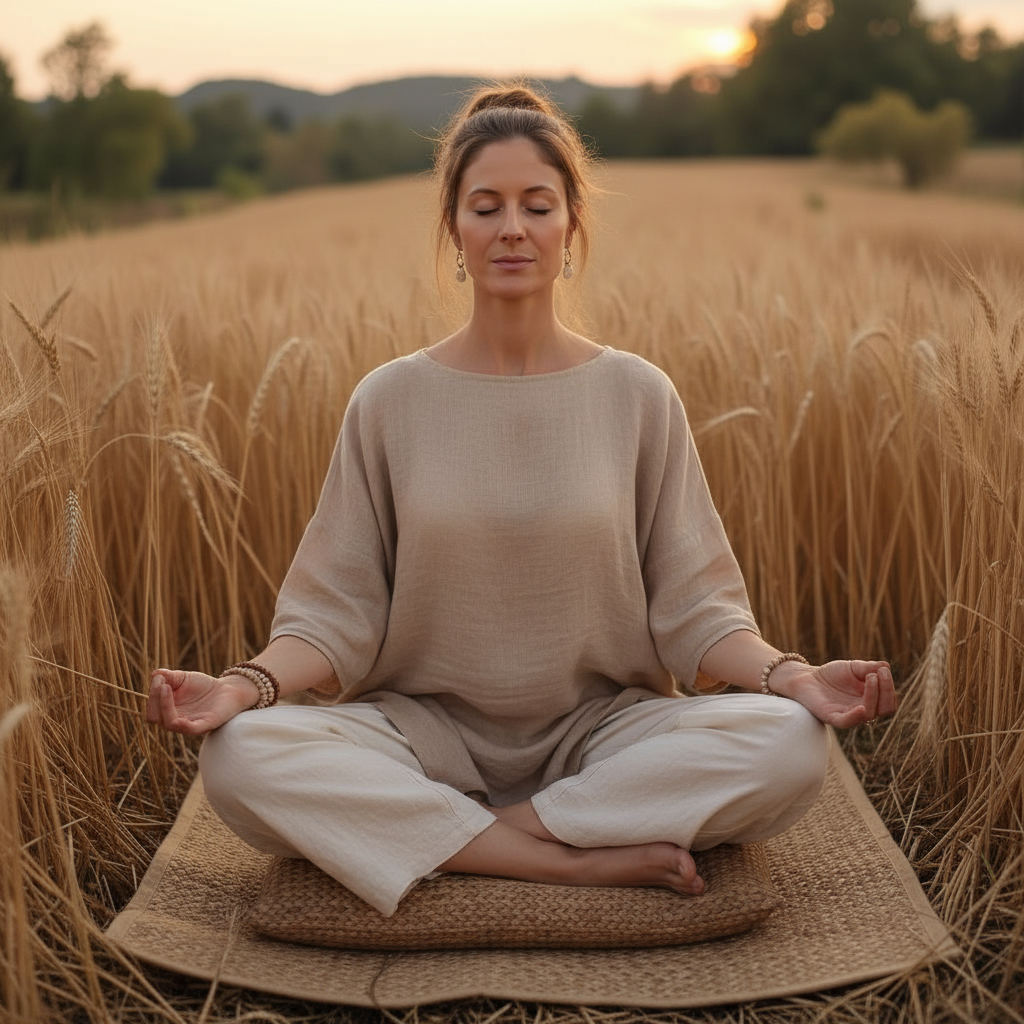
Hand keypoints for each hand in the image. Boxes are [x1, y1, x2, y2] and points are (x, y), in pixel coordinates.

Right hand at [146, 669, 257, 735]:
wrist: (228, 690)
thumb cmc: (203, 686)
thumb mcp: (184, 678)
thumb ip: (169, 676)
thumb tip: (154, 674)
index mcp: (167, 711)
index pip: (151, 709)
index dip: (151, 694)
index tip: (159, 678)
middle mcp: (175, 720)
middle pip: (154, 717)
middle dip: (155, 700)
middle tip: (163, 684)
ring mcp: (189, 724)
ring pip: (169, 723)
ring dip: (164, 706)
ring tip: (166, 688)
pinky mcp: (204, 725)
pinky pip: (189, 729)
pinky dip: (180, 724)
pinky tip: (177, 714)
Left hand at [769, 659, 895, 728]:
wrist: (807, 678)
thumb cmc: (831, 674)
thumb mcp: (853, 667)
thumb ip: (868, 668)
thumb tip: (886, 667)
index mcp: (871, 700)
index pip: (889, 701)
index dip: (890, 687)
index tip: (883, 670)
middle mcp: (863, 710)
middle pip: (885, 709)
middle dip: (886, 691)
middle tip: (879, 674)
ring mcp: (848, 715)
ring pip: (869, 714)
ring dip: (873, 696)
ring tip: (869, 677)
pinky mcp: (833, 717)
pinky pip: (847, 722)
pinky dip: (856, 716)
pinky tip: (862, 707)